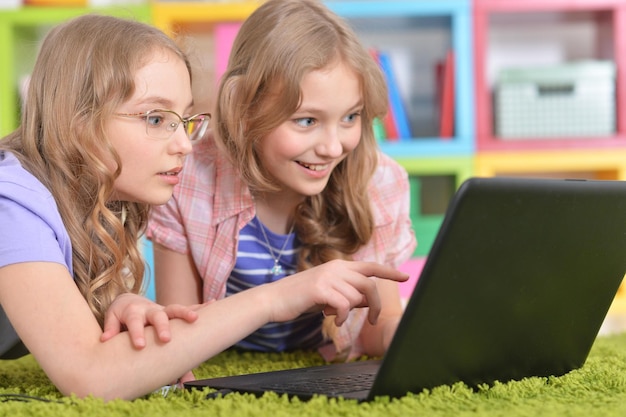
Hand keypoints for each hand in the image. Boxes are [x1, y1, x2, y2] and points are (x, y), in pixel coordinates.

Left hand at [100, 293, 199, 347]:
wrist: (129, 303)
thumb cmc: (121, 318)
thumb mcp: (113, 322)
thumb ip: (111, 330)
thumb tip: (104, 342)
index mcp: (134, 313)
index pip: (134, 323)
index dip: (137, 334)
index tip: (140, 345)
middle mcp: (150, 310)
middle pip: (158, 316)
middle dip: (162, 327)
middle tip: (165, 339)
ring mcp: (164, 310)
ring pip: (176, 310)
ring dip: (186, 315)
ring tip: (196, 319)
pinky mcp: (173, 313)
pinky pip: (189, 309)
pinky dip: (201, 308)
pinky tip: (214, 304)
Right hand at [267, 260, 407, 326]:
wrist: (274, 300)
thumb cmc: (301, 298)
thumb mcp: (328, 292)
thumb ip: (347, 292)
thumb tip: (367, 300)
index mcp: (338, 266)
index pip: (370, 266)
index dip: (388, 272)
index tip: (404, 276)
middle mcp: (336, 267)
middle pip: (369, 285)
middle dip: (376, 305)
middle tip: (373, 320)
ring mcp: (328, 277)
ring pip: (356, 298)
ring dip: (349, 312)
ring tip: (334, 315)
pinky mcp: (320, 289)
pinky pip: (344, 305)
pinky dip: (341, 316)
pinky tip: (332, 319)